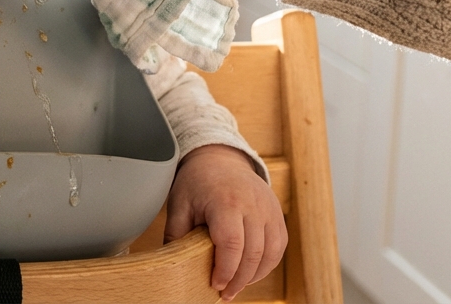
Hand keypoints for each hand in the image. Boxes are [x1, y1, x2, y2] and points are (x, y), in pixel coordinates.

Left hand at [166, 144, 286, 300]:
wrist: (220, 158)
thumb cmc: (197, 182)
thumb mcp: (179, 204)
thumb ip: (176, 234)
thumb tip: (171, 265)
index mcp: (226, 202)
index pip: (232, 244)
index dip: (225, 270)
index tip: (215, 284)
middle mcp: (253, 205)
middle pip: (253, 253)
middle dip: (239, 280)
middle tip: (225, 294)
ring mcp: (269, 209)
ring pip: (271, 252)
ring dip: (255, 275)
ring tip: (237, 286)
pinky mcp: (277, 214)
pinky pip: (279, 246)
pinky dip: (267, 264)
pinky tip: (251, 272)